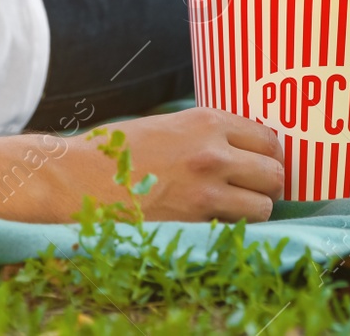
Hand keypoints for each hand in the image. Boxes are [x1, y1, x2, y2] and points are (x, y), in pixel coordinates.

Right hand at [54, 108, 283, 222]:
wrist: (75, 179)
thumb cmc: (116, 151)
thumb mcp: (168, 126)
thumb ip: (204, 134)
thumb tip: (238, 147)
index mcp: (207, 121)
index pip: (267, 138)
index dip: (269, 154)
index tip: (263, 163)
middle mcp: (213, 152)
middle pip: (274, 171)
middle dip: (268, 182)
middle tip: (254, 189)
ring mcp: (206, 189)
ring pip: (263, 204)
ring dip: (255, 208)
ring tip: (237, 208)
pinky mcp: (193, 221)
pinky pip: (237, 227)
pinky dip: (233, 228)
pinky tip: (216, 222)